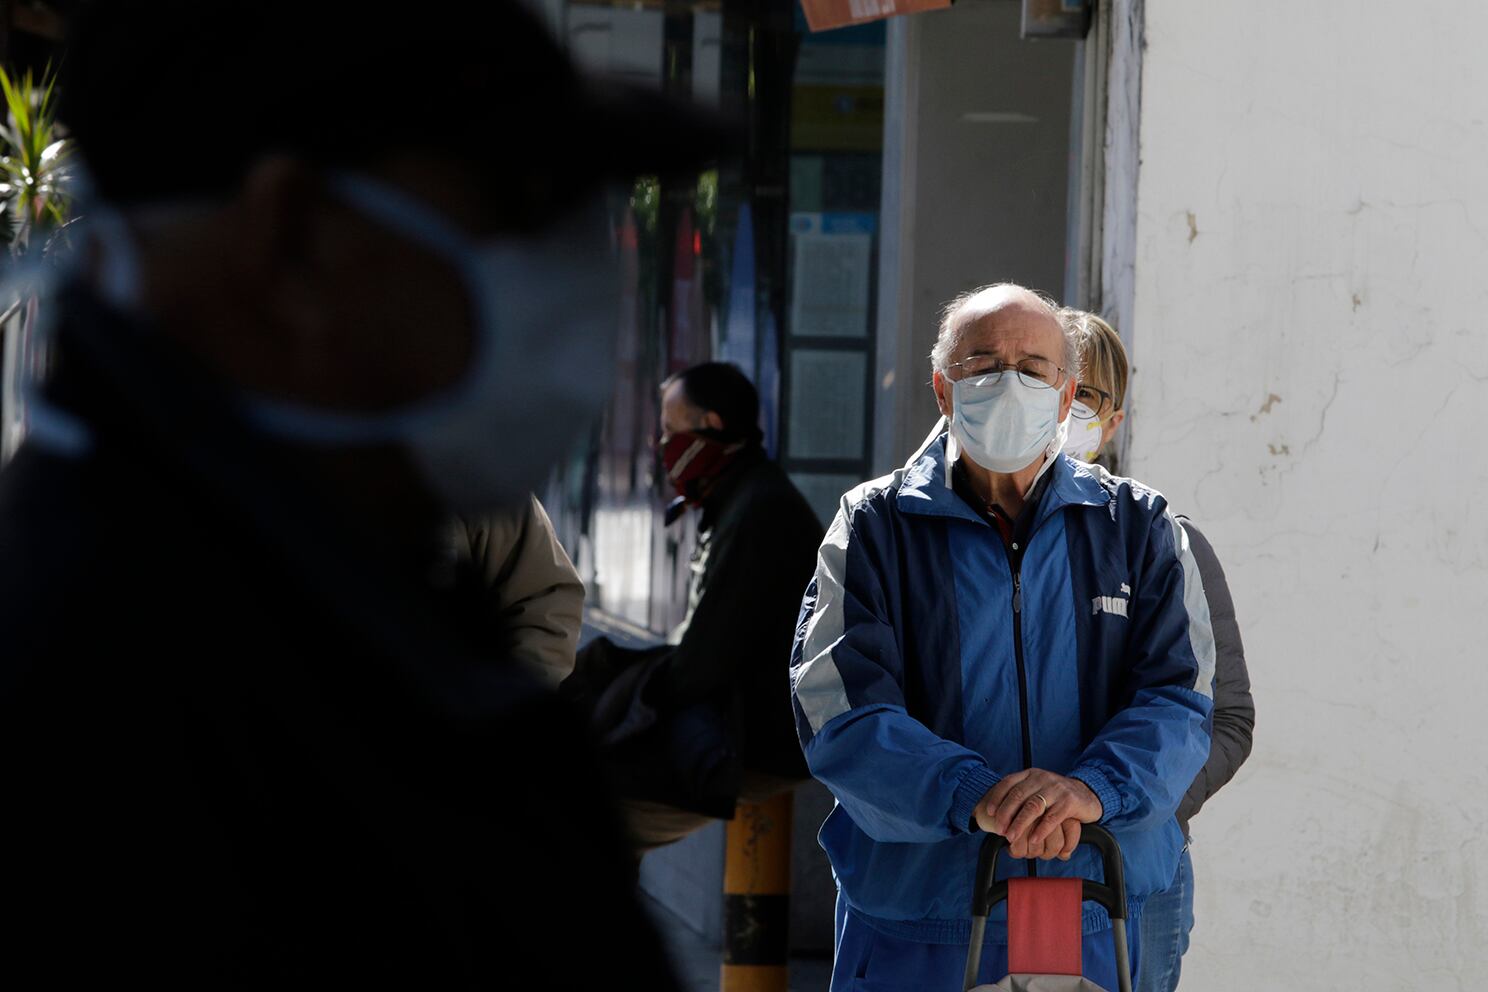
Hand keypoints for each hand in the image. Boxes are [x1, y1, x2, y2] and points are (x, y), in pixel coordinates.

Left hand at [975, 769, 1102, 859]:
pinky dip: (1041, 830)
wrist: (1088, 793)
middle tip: (999, 830)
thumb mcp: (1037, 788)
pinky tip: (1033, 840)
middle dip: (1006, 814)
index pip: (1008, 783)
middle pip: (1018, 795)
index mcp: (1031, 774)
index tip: (989, 812)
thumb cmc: (1057, 795)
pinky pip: (1052, 817)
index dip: (997, 797)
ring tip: (1011, 837)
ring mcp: (1056, 789)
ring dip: (1020, 823)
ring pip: (1033, 806)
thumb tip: (996, 814)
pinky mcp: (1069, 801)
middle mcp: (1042, 778)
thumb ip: (1021, 795)